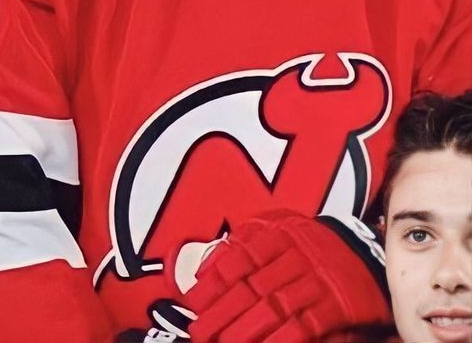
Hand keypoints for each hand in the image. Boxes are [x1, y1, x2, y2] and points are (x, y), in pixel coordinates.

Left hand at [181, 210, 390, 342]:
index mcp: (280, 234)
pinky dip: (284, 339)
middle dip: (224, 311)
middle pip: (255, 286)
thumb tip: (207, 264)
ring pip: (278, 307)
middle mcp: (297, 256)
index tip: (195, 300)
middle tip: (201, 331)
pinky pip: (308, 325)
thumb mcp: (277, 227)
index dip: (216, 280)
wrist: (363, 249)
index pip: (242, 256)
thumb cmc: (309, 242)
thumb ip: (244, 241)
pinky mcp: (338, 305)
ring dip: (248, 329)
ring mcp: (318, 281)